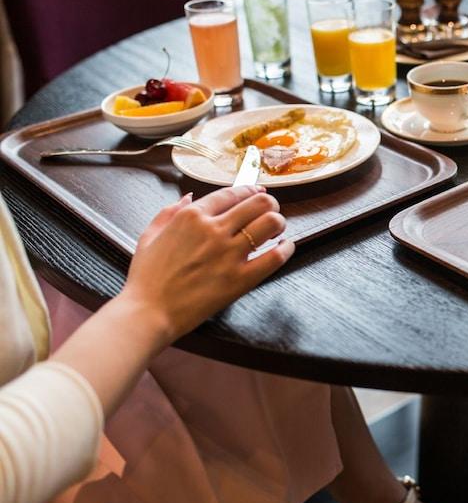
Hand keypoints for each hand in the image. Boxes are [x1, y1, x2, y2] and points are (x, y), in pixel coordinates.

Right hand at [118, 186, 293, 345]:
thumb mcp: (149, 236)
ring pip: (271, 223)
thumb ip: (169, 212)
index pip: (232, 193)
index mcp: (192, 217)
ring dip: (278, 223)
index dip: (251, 190)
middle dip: (269, 204)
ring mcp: (229, 254)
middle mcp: (214, 230)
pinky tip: (284, 247)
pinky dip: (286, 249)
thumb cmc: (146, 278)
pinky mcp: (241, 279)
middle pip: (259, 203)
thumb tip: (189, 197)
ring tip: (276, 230)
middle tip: (270, 212)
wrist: (148, 313)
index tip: (258, 192)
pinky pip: (275, 257)